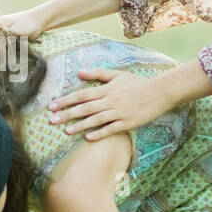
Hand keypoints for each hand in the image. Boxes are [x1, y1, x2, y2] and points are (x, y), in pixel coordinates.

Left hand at [48, 69, 174, 140]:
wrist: (159, 92)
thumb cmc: (137, 83)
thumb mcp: (117, 75)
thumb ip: (98, 74)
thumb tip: (79, 72)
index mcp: (107, 89)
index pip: (82, 95)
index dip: (66, 100)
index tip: (52, 105)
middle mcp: (111, 101)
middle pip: (85, 108)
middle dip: (67, 114)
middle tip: (52, 120)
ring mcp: (119, 113)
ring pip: (96, 120)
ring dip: (80, 125)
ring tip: (67, 131)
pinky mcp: (128, 123)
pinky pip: (111, 129)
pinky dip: (99, 134)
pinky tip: (88, 138)